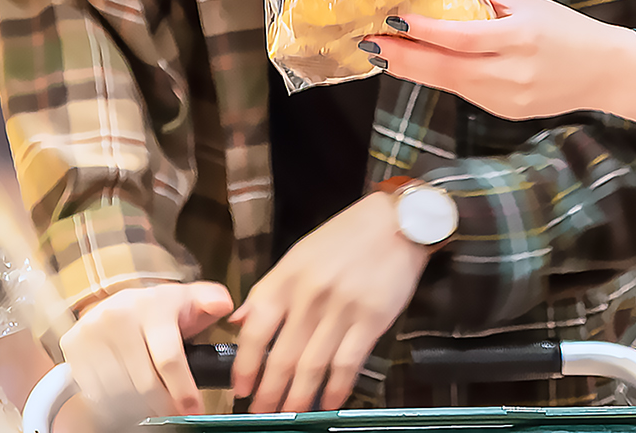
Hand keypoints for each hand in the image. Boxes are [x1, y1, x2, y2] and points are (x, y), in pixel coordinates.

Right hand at [60, 280, 233, 419]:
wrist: (109, 307)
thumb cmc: (156, 312)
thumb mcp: (184, 301)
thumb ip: (208, 301)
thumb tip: (224, 304)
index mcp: (151, 305)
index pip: (169, 358)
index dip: (183, 391)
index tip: (194, 410)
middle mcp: (119, 315)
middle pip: (145, 383)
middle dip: (165, 405)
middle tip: (175, 414)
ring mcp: (92, 331)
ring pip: (122, 392)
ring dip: (140, 407)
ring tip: (152, 404)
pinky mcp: (74, 347)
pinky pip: (98, 392)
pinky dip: (116, 402)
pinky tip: (129, 397)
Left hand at [229, 190, 429, 411]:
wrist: (396, 222)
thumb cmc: (346, 238)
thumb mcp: (299, 255)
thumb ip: (269, 289)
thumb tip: (239, 320)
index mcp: (287, 277)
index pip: (256, 328)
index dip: (245, 364)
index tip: (240, 388)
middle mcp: (309, 294)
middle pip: (283, 355)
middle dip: (269, 392)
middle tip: (261, 413)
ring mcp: (341, 308)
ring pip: (312, 365)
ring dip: (299, 397)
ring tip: (290, 415)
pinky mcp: (371, 319)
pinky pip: (347, 362)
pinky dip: (336, 388)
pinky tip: (329, 403)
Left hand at [368, 0, 635, 123]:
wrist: (605, 72)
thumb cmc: (566, 30)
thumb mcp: (525, 2)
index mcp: (521, 38)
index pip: (463, 38)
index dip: (425, 32)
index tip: (394, 20)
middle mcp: (513, 73)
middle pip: (447, 70)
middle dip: (404, 58)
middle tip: (370, 44)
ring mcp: (509, 98)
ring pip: (451, 85)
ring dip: (415, 70)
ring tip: (384, 53)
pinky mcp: (506, 112)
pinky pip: (466, 93)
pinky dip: (441, 79)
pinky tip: (420, 66)